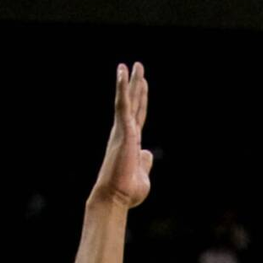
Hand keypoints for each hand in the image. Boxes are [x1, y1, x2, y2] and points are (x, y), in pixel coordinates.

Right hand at [90, 62, 152, 210]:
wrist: (115, 198)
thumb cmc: (127, 192)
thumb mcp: (143, 176)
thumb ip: (145, 163)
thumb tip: (147, 153)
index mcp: (131, 143)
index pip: (138, 117)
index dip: (141, 101)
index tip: (143, 85)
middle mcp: (125, 133)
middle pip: (133, 104)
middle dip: (136, 86)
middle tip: (138, 67)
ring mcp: (123, 130)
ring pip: (127, 100)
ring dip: (130, 81)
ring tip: (134, 64)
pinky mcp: (122, 129)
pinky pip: (121, 103)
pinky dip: (121, 87)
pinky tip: (122, 71)